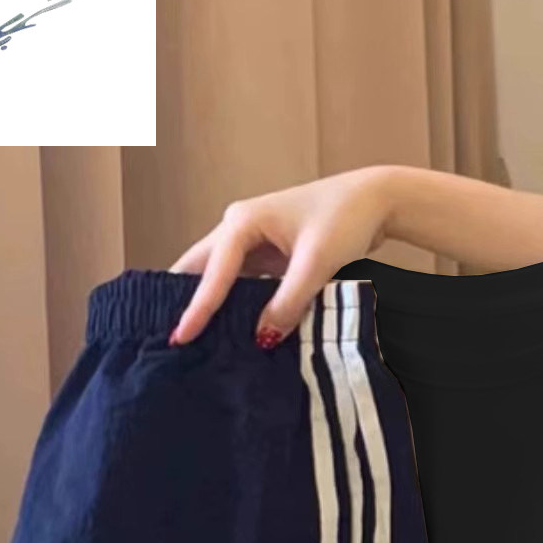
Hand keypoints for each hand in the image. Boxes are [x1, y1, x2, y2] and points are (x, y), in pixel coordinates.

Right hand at [166, 166, 394, 346]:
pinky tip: (230, 331)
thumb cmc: (346, 218)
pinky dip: (234, 305)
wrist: (376, 200)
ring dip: (207, 305)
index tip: (180, 337)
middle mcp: (239, 229)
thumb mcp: (317, 262)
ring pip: (218, 278)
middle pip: (198, 268)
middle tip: (167, 339)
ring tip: (191, 341)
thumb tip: (262, 337)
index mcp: (242, 222)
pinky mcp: (269, 257)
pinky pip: (241, 284)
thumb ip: (289, 301)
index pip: (212, 272)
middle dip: (181, 300)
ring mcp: (253, 242)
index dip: (198, 307)